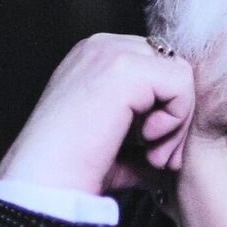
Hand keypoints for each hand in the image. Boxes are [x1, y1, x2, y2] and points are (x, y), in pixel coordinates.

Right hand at [0, 34, 194, 194]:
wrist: (45, 180)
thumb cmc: (71, 168)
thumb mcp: (113, 143)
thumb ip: (142, 132)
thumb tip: (171, 146)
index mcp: (95, 57)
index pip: (158, 68)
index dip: (165, 110)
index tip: (155, 152)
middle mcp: (102, 46)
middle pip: (172, 68)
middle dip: (176, 116)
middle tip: (160, 158)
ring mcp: (111, 52)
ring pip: (180, 75)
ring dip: (177, 122)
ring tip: (154, 156)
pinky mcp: (125, 68)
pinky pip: (181, 84)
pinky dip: (176, 119)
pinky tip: (149, 141)